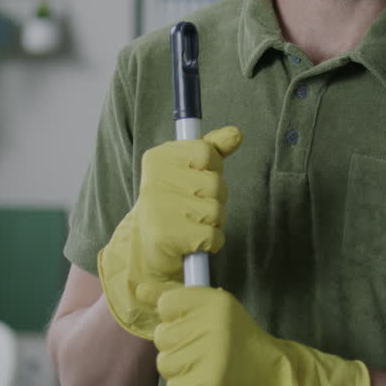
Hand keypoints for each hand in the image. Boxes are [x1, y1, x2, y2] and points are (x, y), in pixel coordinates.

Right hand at [97, 126, 240, 338]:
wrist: (149, 252)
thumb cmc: (175, 206)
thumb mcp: (191, 171)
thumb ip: (214, 149)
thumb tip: (236, 133)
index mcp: (158, 158)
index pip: (206, 152)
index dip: (211, 169)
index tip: (196, 178)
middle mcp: (154, 180)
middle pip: (216, 183)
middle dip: (215, 199)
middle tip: (193, 208)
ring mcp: (159, 209)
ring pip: (217, 210)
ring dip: (213, 222)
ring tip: (192, 225)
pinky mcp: (167, 238)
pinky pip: (214, 236)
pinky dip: (211, 243)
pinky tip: (193, 243)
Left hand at [154, 286, 370, 385]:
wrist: (273, 376)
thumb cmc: (240, 341)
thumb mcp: (217, 311)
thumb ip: (180, 300)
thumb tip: (140, 289)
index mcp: (215, 301)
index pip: (167, 303)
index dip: (174, 318)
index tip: (190, 325)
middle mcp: (212, 324)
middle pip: (161, 336)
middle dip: (176, 346)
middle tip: (202, 349)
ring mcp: (210, 354)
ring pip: (164, 363)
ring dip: (179, 370)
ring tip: (204, 366)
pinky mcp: (208, 382)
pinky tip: (205, 383)